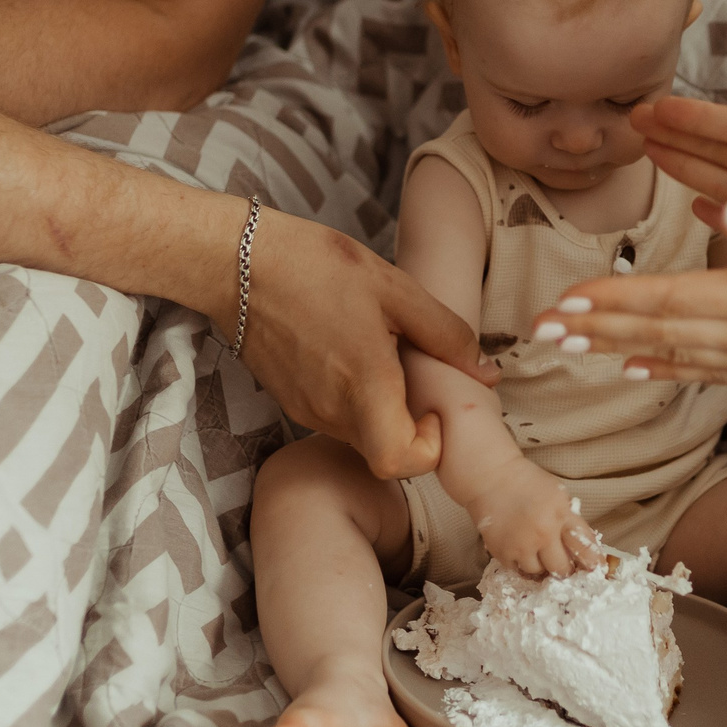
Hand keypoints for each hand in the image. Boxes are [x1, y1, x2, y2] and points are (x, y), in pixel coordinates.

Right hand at [237, 210, 499, 482]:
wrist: (239, 263)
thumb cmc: (318, 267)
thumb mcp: (396, 289)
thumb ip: (446, 336)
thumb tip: (487, 373)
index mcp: (364, 387)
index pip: (401, 463)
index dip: (429, 448)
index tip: (432, 407)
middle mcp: (332, 411)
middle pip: (384, 451)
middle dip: (409, 423)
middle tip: (414, 370)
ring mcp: (306, 409)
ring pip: (360, 434)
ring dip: (381, 407)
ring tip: (382, 351)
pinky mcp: (289, 400)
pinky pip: (334, 415)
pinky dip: (353, 397)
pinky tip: (352, 349)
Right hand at [467, 458, 603, 578]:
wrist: (492, 478)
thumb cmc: (528, 483)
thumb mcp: (559, 495)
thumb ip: (570, 519)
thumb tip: (583, 547)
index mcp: (561, 515)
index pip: (584, 547)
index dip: (593, 561)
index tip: (596, 568)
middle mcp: (542, 533)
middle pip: (561, 569)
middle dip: (565, 568)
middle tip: (563, 564)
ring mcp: (521, 545)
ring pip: (538, 572)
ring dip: (541, 566)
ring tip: (538, 553)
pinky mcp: (501, 552)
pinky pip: (517, 570)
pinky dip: (521, 564)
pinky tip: (522, 552)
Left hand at [539, 198, 726, 409]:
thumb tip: (726, 206)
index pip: (669, 300)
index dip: (609, 301)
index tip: (561, 302)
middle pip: (657, 330)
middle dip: (594, 328)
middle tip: (539, 329)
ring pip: (673, 354)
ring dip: (616, 348)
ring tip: (569, 348)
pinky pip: (707, 373)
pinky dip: (666, 369)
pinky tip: (637, 369)